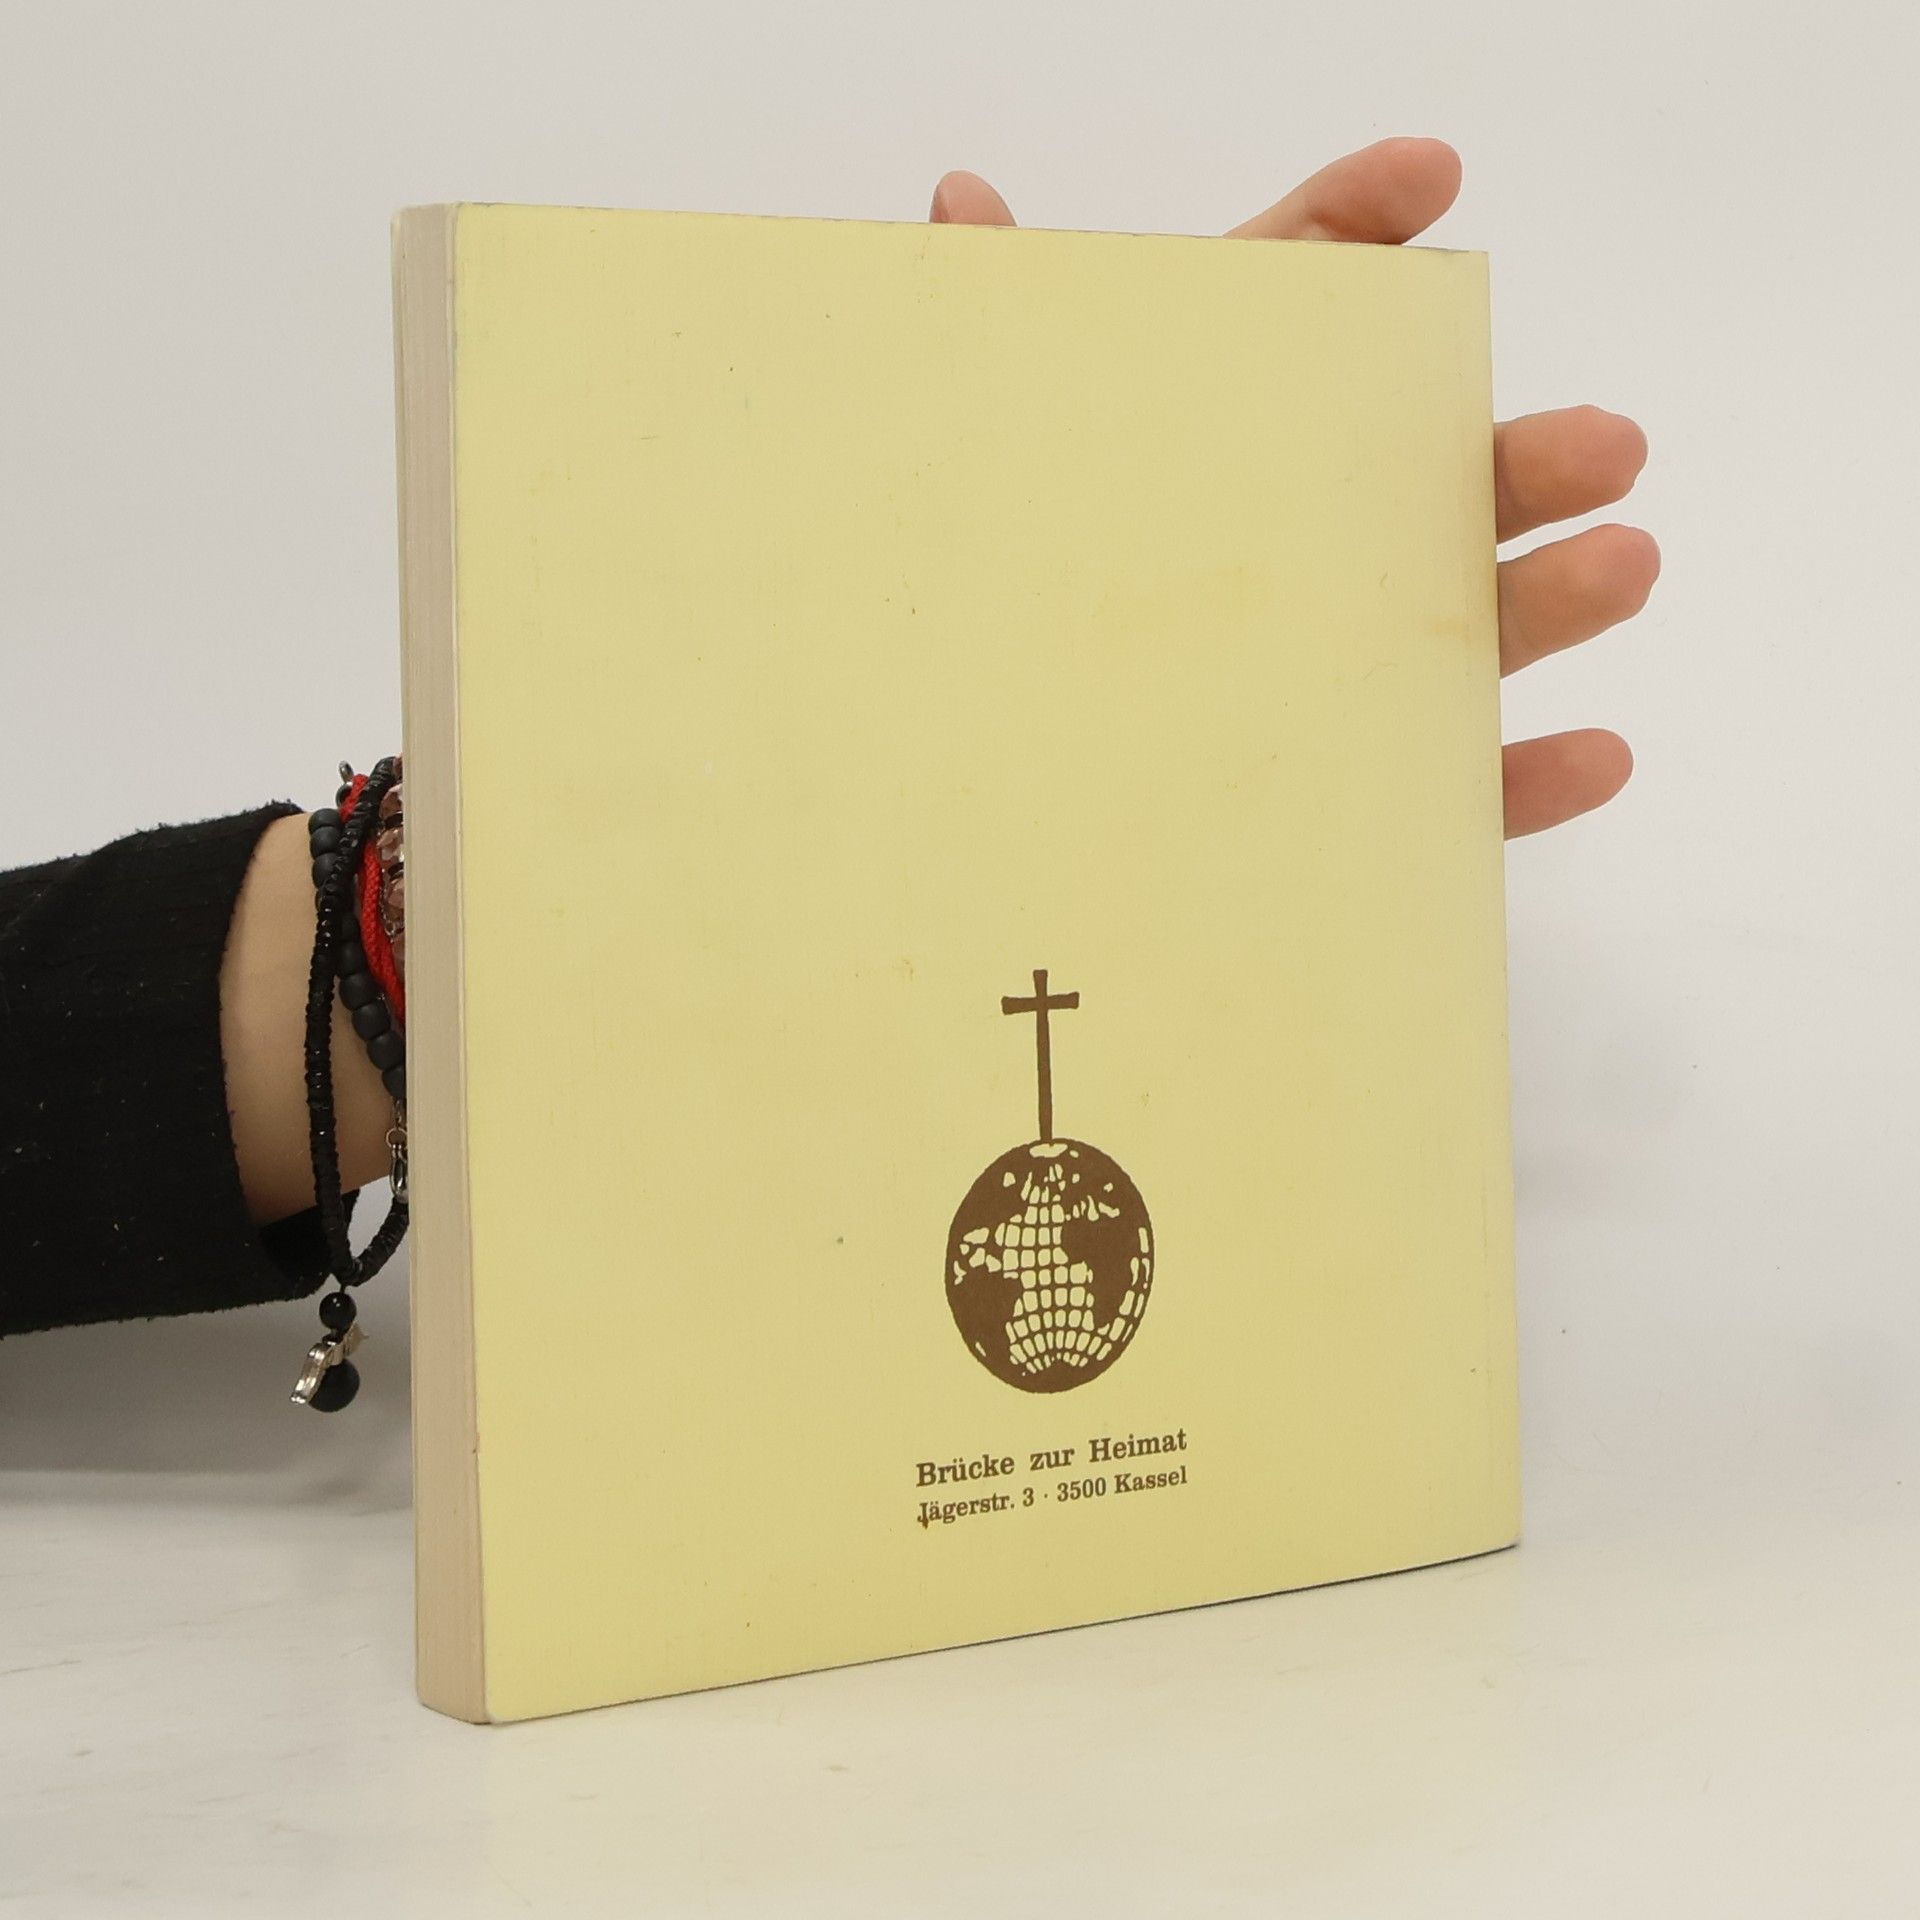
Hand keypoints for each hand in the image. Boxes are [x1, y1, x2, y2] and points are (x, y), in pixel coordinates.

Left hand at [930, 140, 1655, 838]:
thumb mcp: (976, 470)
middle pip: (1418, 481)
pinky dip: (1520, 782)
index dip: (1353, 231)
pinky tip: (1592, 758)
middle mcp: (1293, 550)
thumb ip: (979, 336)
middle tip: (1598, 444)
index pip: (1292, 310)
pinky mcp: (1348, 799)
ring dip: (1549, 600)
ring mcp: (1331, 676)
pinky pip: (1443, 794)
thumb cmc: (981, 613)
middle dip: (1514, 456)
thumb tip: (961, 198)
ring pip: (1458, 635)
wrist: (956, 799)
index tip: (1424, 180)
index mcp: (1208, 445)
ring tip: (1620, 567)